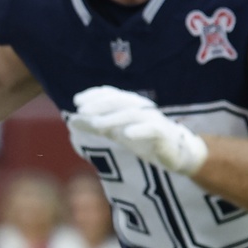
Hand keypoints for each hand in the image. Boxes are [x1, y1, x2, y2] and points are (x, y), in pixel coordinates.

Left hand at [70, 86, 207, 175]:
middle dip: (100, 104)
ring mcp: (153, 119)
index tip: (77, 101)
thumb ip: (95, 126)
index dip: (94, 95)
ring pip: (132, 114)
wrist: (177, 152)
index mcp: (130, 105)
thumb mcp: (117, 132)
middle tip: (82, 110)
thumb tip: (71, 120)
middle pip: (119, 101)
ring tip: (96, 124)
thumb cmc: (144, 138)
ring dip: (113, 118)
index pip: (111, 94)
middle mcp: (141, 108)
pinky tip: (126, 134)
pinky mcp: (163, 133)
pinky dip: (139, 130)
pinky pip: (151, 128)